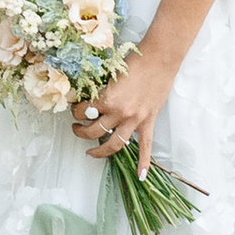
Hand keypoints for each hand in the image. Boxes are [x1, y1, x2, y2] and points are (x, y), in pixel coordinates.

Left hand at [72, 48, 175, 173]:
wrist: (159, 59)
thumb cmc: (136, 60)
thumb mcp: (111, 73)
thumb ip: (101, 89)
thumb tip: (89, 97)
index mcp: (107, 99)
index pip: (83, 111)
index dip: (76, 110)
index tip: (75, 109)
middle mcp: (119, 113)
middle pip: (94, 131)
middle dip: (80, 131)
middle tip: (76, 128)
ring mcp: (135, 120)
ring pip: (113, 144)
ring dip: (99, 151)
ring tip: (90, 151)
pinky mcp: (148, 122)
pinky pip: (145, 147)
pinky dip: (143, 163)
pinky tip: (141, 176)